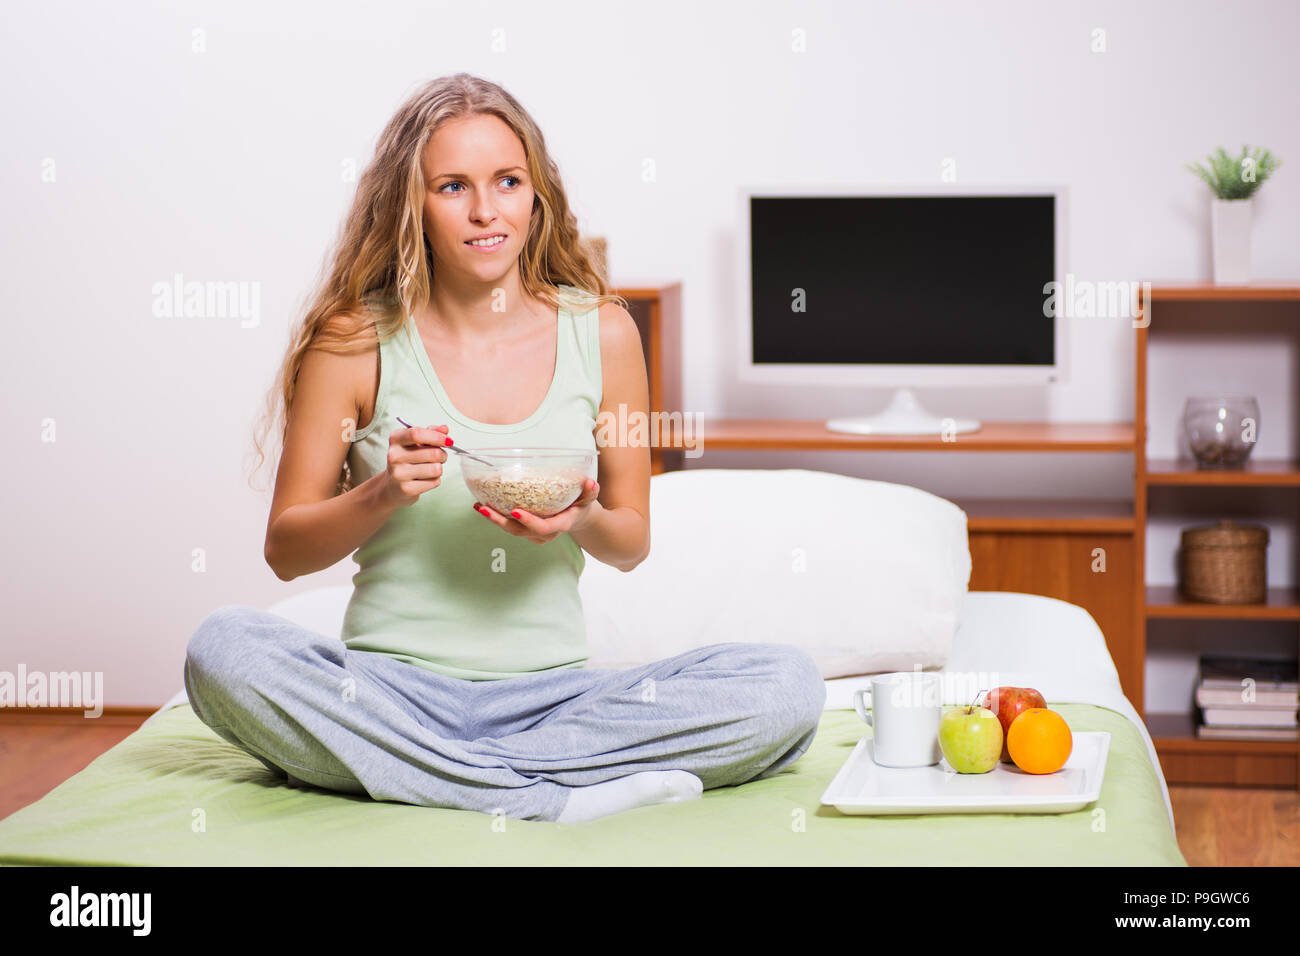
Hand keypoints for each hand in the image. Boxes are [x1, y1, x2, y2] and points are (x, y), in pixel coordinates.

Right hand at [380, 424, 449, 508]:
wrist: (392, 486)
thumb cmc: (407, 460)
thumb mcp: (416, 443)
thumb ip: (431, 433)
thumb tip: (444, 429)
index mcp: (395, 439)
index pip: (417, 434)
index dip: (437, 437)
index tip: (448, 440)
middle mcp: (394, 455)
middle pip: (433, 453)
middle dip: (443, 455)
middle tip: (440, 457)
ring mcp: (399, 473)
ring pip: (436, 468)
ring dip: (439, 468)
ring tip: (431, 468)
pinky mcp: (406, 489)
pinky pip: (434, 482)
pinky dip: (435, 480)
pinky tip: (425, 479)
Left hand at [473, 478, 600, 543]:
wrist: (577, 517)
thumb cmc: (581, 504)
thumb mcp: (588, 498)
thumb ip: (590, 492)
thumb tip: (590, 483)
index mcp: (560, 525)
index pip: (543, 527)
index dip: (529, 522)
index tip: (515, 511)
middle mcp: (545, 534)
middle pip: (520, 531)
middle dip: (500, 521)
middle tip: (485, 508)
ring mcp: (534, 535)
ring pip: (512, 530)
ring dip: (494, 519)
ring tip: (479, 506)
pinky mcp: (527, 532)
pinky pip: (510, 527)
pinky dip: (497, 518)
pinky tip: (484, 506)